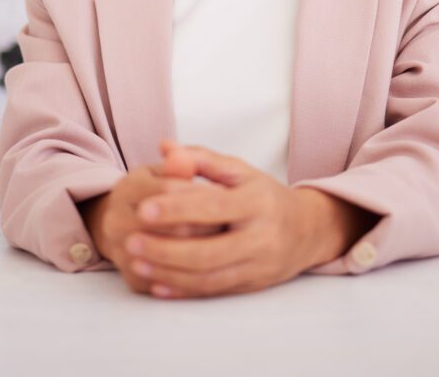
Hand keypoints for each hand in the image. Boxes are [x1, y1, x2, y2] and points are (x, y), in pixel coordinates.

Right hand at [79, 150, 221, 293]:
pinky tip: (216, 268)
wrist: (123, 225)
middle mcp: (116, 221)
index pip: (169, 191)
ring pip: (171, 259)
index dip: (200, 194)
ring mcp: (121, 253)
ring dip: (203, 251)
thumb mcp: (166, 172)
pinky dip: (191, 277)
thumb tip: (180, 152)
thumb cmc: (156, 194)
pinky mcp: (133, 279)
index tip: (228, 195)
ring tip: (229, 244)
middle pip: (170, 227)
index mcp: (128, 187)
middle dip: (206, 226)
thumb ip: (180, 162)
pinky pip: (169, 283)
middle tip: (234, 224)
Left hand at [121, 141, 330, 298]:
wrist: (308, 230)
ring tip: (137, 262)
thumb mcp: (240, 171)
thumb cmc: (264, 195)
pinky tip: (157, 283)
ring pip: (209, 277)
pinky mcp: (253, 286)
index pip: (213, 207)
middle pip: (209, 251)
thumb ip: (201, 159)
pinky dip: (183, 290)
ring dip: (169, 273)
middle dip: (166, 249)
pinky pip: (214, 292)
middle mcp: (261, 236)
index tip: (143, 208)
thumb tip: (165, 147)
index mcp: (257, 201)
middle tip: (131, 241)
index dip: (176, 209)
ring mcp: (258, 265)